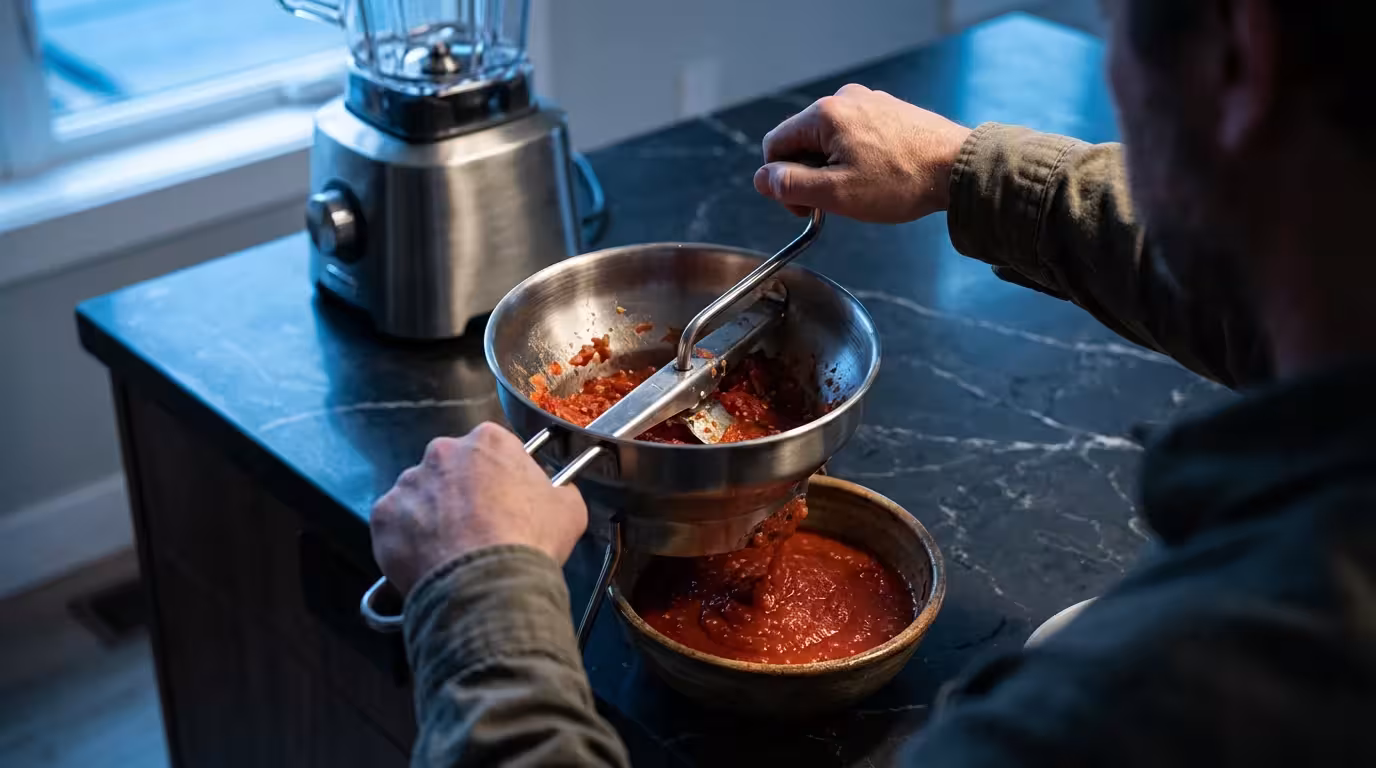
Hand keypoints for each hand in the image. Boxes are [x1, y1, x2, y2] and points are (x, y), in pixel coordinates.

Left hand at [371, 422, 587, 596]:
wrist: (487, 584)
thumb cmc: (528, 541)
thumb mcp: (568, 509)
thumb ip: (559, 490)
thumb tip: (556, 492)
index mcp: (488, 440)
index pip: (492, 450)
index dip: (499, 479)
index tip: (504, 502)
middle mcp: (442, 451)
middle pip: (451, 468)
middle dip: (460, 493)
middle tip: (477, 528)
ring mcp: (409, 482)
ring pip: (420, 496)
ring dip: (432, 516)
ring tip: (452, 550)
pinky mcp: (384, 514)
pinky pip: (395, 525)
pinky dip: (407, 540)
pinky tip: (429, 560)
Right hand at [754, 84, 971, 222]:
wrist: (959, 169)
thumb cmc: (902, 181)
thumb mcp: (835, 194)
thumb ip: (790, 185)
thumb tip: (762, 179)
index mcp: (824, 114)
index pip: (775, 145)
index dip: (780, 181)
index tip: (802, 206)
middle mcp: (845, 100)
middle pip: (802, 142)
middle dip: (810, 175)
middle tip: (834, 203)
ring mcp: (869, 103)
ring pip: (829, 141)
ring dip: (834, 169)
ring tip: (862, 191)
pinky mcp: (889, 112)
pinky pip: (855, 137)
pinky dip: (856, 160)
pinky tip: (878, 178)